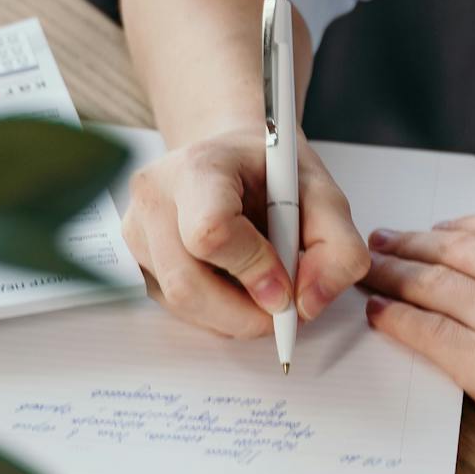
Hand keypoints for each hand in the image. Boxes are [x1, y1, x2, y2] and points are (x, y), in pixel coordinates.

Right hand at [121, 127, 370, 336]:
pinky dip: (216, 311)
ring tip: (264, 288)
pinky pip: (176, 308)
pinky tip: (236, 284)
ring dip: (234, 316)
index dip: (253, 269)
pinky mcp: (138, 260)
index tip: (285, 285)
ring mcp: (138, 231)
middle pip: (188, 284)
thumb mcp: (321, 193)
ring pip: (181, 304)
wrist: (230, 157)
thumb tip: (307, 305)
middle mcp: (156, 197)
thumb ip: (336, 246)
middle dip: (246, 313)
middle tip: (284, 308)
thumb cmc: (270, 171)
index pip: (210, 232)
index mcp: (199, 166)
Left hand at [361, 210, 474, 458]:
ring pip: (429, 281)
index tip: (441, 228)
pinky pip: (423, 328)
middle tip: (385, 239)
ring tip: (370, 272)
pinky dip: (395, 316)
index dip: (459, 225)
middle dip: (412, 241)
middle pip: (452, 247)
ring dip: (392, 273)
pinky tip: (379, 313)